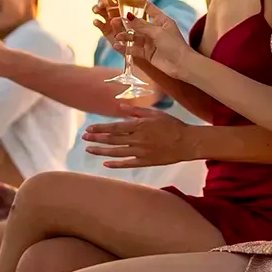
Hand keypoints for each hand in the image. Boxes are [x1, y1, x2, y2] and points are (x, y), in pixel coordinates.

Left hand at [83, 111, 198, 168]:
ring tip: (89, 150)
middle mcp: (137, 139)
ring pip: (117, 152)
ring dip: (101, 151)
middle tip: (84, 139)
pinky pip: (128, 164)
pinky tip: (105, 163)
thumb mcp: (155, 114)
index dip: (100, 129)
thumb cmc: (172, 125)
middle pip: (112, 140)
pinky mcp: (146, 162)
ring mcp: (141, 152)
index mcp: (139, 126)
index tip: (88, 130)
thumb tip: (119, 107)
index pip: (114, 128)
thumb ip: (136, 111)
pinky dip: (116, 164)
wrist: (188, 142)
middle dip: (96, 139)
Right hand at [98, 2, 191, 78]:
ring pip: (134, 36)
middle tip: (113, 20)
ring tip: (116, 35)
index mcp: (161, 20)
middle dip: (126, 22)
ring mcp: (150, 41)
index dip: (136, 4)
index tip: (123, 0)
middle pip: (137, 23)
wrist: (182, 65)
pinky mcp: (147, 53)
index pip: (148, 8)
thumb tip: (127, 16)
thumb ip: (142, 25)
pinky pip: (134, 49)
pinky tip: (117, 46)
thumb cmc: (174, 45)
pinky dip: (125, 48)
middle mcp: (154, 29)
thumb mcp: (158, 32)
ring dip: (125, 36)